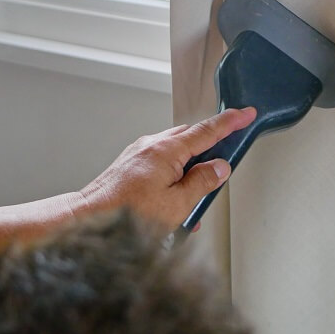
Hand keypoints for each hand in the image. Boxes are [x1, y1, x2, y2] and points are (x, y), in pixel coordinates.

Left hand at [79, 108, 256, 228]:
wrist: (88, 218)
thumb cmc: (127, 214)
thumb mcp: (177, 204)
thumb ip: (203, 183)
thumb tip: (219, 168)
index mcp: (167, 150)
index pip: (208, 131)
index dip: (231, 122)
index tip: (246, 114)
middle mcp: (151, 145)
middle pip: (191, 138)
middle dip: (210, 148)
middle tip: (223, 165)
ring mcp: (139, 153)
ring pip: (175, 152)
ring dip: (189, 170)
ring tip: (191, 201)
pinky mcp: (130, 164)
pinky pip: (160, 162)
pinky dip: (172, 176)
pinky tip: (172, 202)